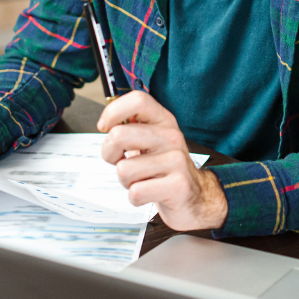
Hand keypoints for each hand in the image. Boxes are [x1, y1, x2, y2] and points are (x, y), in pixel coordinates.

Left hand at [97, 91, 227, 231]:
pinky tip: (149, 193)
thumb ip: (130, 127)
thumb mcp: (151, 140)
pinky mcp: (177, 186)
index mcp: (163, 120)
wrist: (194, 195)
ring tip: (141, 179)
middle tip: (121, 160)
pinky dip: (135, 198)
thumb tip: (106, 123)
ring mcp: (176, 161)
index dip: (113, 111)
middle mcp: (171, 137)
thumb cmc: (163, 167)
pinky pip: (136, 192)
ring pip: (123, 170)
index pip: (138, 100)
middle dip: (109, 153)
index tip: (105, 127)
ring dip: (126, 181)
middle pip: (119, 135)